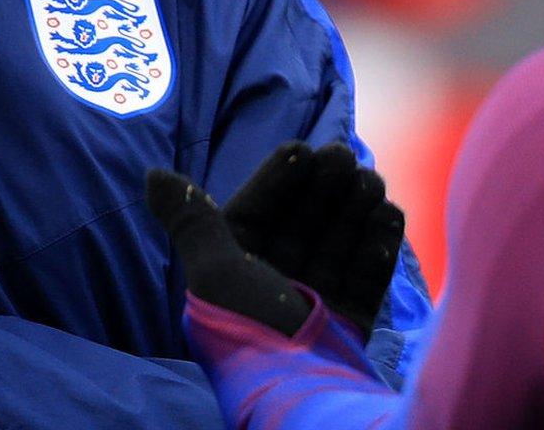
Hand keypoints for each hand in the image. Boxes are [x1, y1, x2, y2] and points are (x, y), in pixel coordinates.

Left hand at [145, 142, 404, 335]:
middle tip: (344, 157)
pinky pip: (365, 276)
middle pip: (300, 226)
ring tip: (370, 179)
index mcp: (231, 277)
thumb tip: (153, 173)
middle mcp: (270, 289)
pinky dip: (378, 245)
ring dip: (353, 210)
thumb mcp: (215, 271)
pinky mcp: (348, 324)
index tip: (303, 148)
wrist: (301, 395)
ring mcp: (312, 308)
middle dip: (323, 190)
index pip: (256, 216)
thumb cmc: (251, 329)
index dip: (278, 181)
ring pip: (336, 245)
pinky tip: (390, 213)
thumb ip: (190, 219)